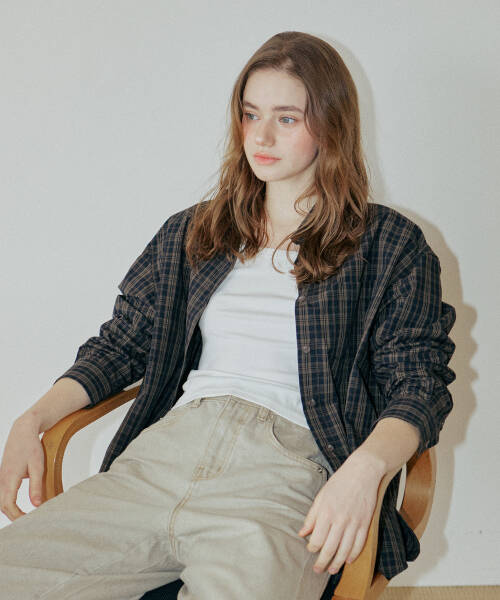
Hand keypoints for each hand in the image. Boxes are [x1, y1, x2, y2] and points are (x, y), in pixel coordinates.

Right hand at [0, 415, 44, 520]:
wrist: (22, 431)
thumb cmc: (31, 446)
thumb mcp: (38, 466)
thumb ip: (36, 486)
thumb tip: (37, 505)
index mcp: (9, 479)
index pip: (8, 505)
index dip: (17, 517)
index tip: (29, 521)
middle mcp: (2, 480)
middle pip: (3, 505)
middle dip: (14, 516)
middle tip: (29, 522)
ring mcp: (1, 478)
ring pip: (2, 500)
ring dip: (11, 510)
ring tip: (26, 517)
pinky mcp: (3, 476)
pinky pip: (3, 493)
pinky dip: (10, 502)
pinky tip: (21, 506)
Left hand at [298, 451, 384, 574]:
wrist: (362, 472)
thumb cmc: (339, 482)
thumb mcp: (321, 496)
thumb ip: (311, 516)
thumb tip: (302, 533)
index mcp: (326, 512)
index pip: (317, 539)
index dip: (312, 549)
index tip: (310, 550)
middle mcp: (340, 520)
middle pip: (330, 548)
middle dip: (322, 562)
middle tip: (318, 570)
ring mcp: (354, 523)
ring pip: (344, 550)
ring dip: (337, 563)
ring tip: (332, 570)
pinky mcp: (365, 523)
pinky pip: (359, 544)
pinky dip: (353, 554)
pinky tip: (347, 560)